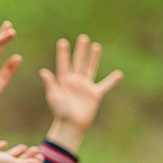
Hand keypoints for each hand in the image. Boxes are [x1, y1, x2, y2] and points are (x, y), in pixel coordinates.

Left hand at [39, 34, 122, 151]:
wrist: (71, 125)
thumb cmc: (60, 112)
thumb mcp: (54, 97)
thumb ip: (50, 84)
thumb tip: (43, 71)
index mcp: (64, 81)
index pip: (64, 64)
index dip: (63, 53)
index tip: (62, 42)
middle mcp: (75, 81)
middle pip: (78, 62)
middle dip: (80, 50)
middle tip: (83, 38)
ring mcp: (85, 87)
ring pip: (90, 69)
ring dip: (93, 58)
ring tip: (96, 46)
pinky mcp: (95, 95)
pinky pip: (105, 85)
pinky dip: (112, 80)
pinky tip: (119, 74)